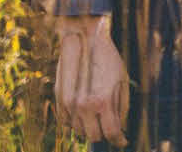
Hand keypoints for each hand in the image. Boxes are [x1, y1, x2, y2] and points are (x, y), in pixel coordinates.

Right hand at [53, 14, 125, 141]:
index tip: (122, 141)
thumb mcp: (122, 81)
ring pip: (79, 131)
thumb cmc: (107, 58)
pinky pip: (66, 122)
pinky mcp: (59, 100)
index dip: (118, 139)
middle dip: (104, 133)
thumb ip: (121, 107)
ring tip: (97, 114)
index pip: (111, 133)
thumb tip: (121, 127)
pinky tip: (84, 111)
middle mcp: (84, 106)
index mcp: (103, 101)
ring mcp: (69, 104)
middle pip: (94, 136)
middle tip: (110, 126)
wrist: (83, 40)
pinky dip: (76, 121)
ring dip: (89, 127)